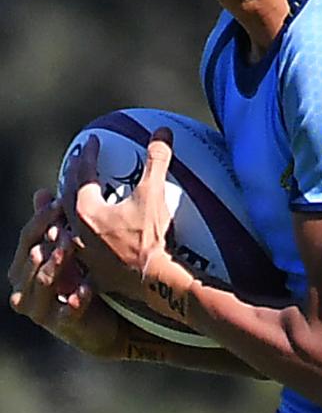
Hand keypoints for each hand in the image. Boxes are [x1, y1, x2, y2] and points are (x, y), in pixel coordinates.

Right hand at [8, 189, 124, 357]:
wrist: (107, 322)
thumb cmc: (83, 282)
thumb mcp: (70, 252)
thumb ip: (53, 226)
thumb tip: (41, 193)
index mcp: (23, 268)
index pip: (27, 238)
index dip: (42, 220)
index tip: (60, 203)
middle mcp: (23, 289)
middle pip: (32, 257)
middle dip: (48, 239)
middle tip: (66, 225)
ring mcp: (39, 310)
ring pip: (43, 282)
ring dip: (57, 263)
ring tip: (70, 247)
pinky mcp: (61, 326)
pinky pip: (66, 311)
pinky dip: (75, 299)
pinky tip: (85, 288)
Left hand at [63, 127, 173, 301]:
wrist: (151, 279)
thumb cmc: (149, 237)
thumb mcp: (153, 193)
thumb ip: (156, 160)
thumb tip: (162, 133)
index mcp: (86, 209)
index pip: (82, 174)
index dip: (89, 154)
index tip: (92, 141)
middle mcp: (77, 230)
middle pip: (68, 196)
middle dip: (74, 176)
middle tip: (80, 162)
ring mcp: (82, 252)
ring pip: (69, 222)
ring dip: (72, 206)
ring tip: (77, 196)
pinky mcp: (91, 268)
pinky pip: (80, 246)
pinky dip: (81, 234)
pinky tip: (87, 234)